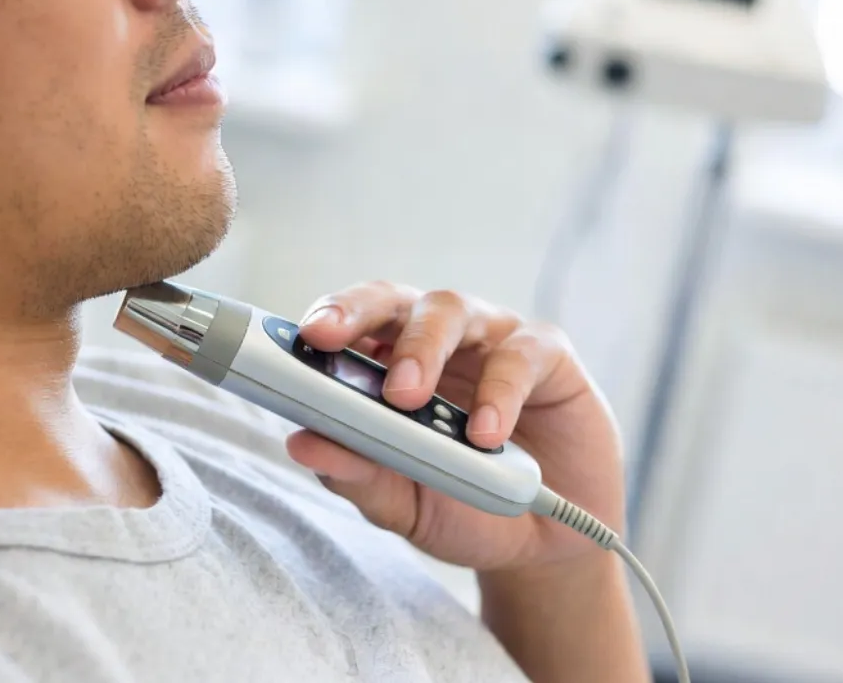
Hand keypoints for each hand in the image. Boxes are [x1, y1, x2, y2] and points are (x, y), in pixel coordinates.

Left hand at [284, 281, 625, 572]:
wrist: (544, 542)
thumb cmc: (461, 505)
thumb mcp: (401, 501)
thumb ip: (356, 474)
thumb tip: (300, 444)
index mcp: (387, 362)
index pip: (346, 323)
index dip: (318, 321)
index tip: (293, 337)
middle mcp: (435, 338)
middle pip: (390, 300)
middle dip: (354, 313)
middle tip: (328, 340)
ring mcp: (491, 340)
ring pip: (449, 310)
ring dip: (420, 350)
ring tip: (405, 398)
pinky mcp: (549, 358)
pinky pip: (521, 354)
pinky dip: (498, 391)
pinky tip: (484, 435)